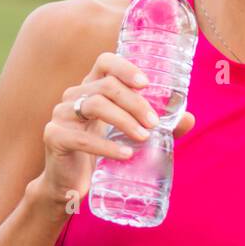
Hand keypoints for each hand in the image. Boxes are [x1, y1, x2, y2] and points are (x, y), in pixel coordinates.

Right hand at [39, 51, 195, 211]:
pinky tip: (125, 154)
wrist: (68, 184)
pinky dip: (107, 146)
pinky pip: (82, 138)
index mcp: (90, 87)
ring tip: (144, 137)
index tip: (146, 83)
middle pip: (106, 85)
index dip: (125, 67)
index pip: (104, 62)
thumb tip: (190, 119)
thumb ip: (153, 124)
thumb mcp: (126, 134)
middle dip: (135, 102)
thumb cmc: (99, 152)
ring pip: (95, 104)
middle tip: (154, 123)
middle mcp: (73, 96)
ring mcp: (61, 115)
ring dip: (125, 120)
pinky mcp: (54, 137)